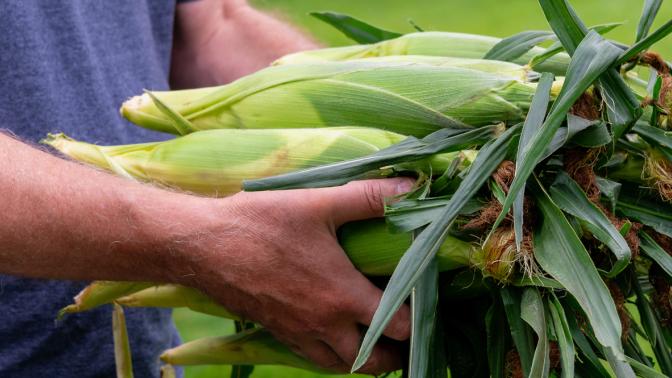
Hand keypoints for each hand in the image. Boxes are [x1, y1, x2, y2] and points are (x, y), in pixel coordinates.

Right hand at [170, 179, 413, 373]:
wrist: (201, 246)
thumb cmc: (260, 223)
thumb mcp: (318, 202)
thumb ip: (369, 197)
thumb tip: (412, 186)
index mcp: (342, 296)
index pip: (399, 326)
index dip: (419, 320)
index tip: (427, 305)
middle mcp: (324, 325)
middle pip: (373, 362)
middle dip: (397, 355)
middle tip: (407, 335)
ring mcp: (299, 334)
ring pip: (342, 366)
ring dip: (365, 360)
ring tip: (377, 339)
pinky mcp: (278, 332)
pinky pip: (314, 359)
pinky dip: (334, 356)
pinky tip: (334, 335)